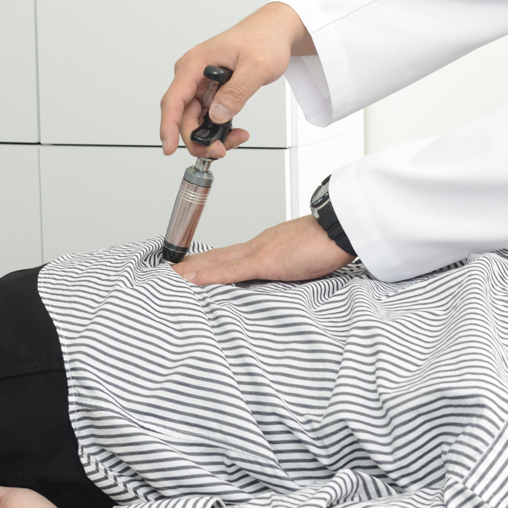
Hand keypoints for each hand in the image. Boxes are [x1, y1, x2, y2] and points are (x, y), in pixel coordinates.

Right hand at [161, 2, 315, 157]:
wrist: (274, 31)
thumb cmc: (264, 39)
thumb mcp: (256, 66)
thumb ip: (236, 92)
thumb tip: (217, 115)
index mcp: (195, 63)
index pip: (174, 100)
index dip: (168, 127)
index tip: (168, 148)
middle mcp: (193, 74)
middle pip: (183, 116)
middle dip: (199, 138)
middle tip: (221, 150)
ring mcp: (201, 83)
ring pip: (195, 120)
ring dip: (211, 136)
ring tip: (236, 138)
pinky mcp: (211, 90)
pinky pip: (207, 116)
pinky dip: (219, 128)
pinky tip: (234, 131)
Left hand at [172, 215, 352, 285]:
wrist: (341, 226)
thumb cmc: (330, 240)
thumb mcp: (305, 256)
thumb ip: (291, 264)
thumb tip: (284, 274)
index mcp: (265, 245)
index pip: (228, 255)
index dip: (206, 261)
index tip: (189, 267)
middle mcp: (256, 245)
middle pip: (215, 257)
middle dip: (190, 266)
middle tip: (166, 273)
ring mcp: (258, 252)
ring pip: (215, 262)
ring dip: (191, 270)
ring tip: (167, 278)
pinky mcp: (265, 260)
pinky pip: (230, 271)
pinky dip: (207, 276)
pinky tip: (190, 281)